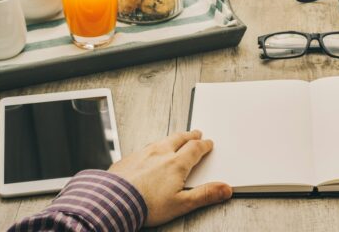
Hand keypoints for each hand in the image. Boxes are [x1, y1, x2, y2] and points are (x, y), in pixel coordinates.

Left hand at [108, 130, 231, 226]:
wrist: (113, 201)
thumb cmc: (146, 205)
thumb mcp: (181, 204)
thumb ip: (205, 195)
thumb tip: (225, 189)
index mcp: (176, 163)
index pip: (195, 148)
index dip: (203, 145)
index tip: (208, 143)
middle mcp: (160, 153)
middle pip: (178, 138)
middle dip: (189, 136)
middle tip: (195, 133)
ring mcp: (142, 154)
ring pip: (161, 141)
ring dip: (171, 139)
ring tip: (174, 139)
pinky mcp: (128, 159)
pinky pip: (144, 148)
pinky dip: (152, 147)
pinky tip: (149, 153)